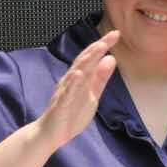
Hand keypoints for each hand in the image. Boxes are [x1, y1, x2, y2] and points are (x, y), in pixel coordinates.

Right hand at [36, 30, 119, 148]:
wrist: (51, 134)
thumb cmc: (71, 112)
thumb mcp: (92, 94)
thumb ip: (100, 78)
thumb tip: (111, 58)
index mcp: (80, 78)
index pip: (92, 58)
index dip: (103, 45)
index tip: (116, 33)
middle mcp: (71, 81)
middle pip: (84, 61)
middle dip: (97, 47)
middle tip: (111, 35)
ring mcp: (65, 92)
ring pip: (76, 73)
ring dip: (87, 60)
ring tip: (99, 48)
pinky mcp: (61, 105)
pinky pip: (66, 93)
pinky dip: (72, 83)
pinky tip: (78, 74)